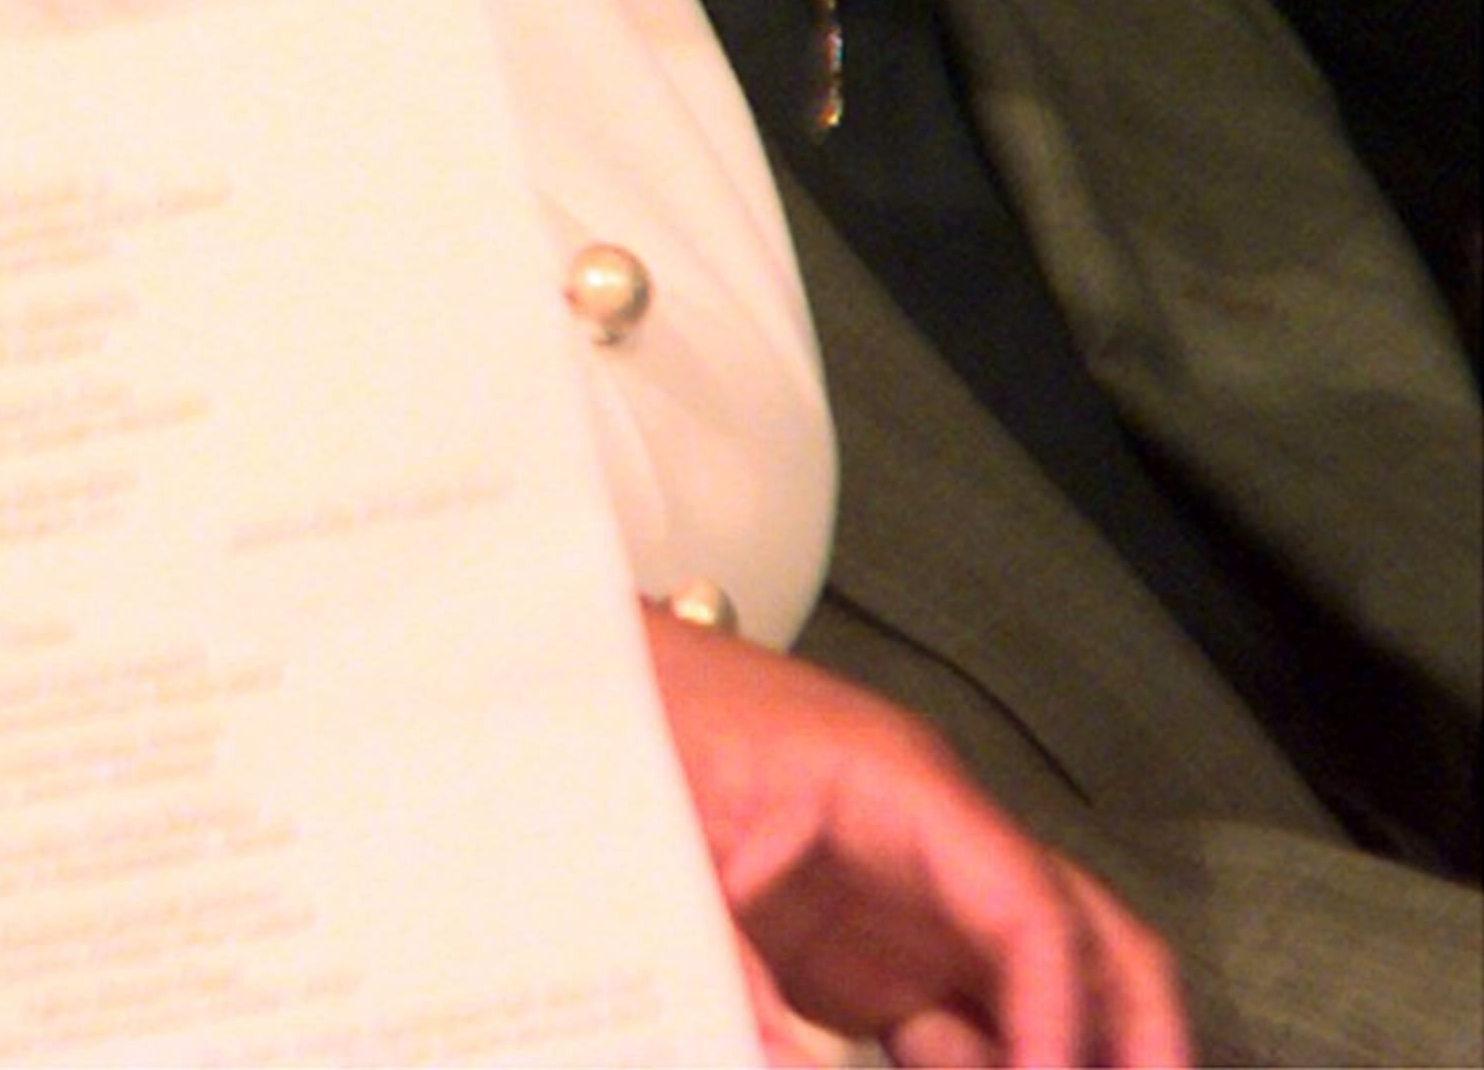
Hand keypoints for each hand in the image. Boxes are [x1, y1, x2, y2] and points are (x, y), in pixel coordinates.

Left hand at [648, 605, 1189, 1067]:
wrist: (572, 670)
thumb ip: (725, 975)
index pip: (1029, 902)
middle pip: (1083, 932)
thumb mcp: (665, 849)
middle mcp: (929, 835)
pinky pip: (963, 1017)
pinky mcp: (867, 942)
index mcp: (894, 784)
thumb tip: (779, 1069)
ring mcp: (905, 892)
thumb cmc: (629, 721)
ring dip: (1045, 1055)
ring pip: (1033, 985)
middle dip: (1128, 1033)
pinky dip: (975, 1068)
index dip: (1061, 1010)